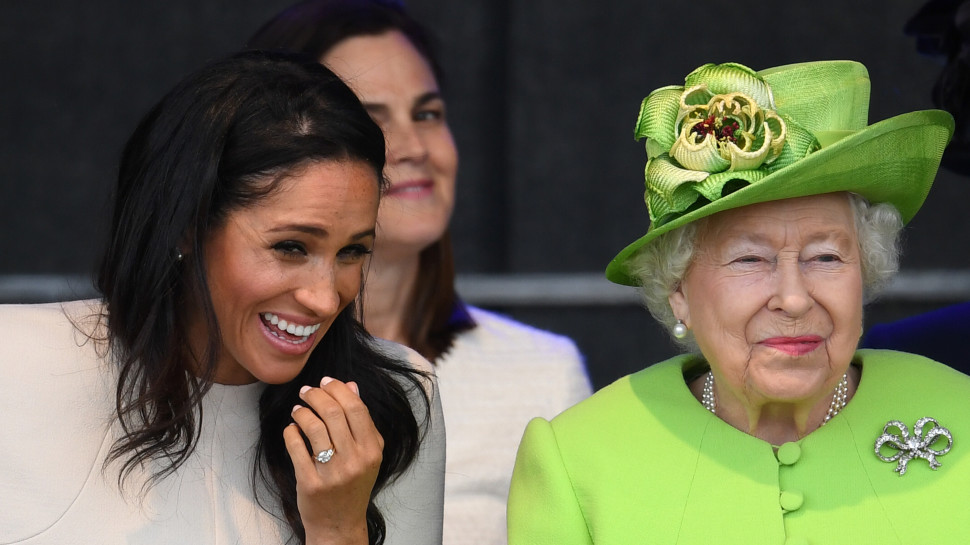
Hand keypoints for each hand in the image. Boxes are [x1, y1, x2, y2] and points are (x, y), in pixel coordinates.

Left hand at [284, 376, 384, 544]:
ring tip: (298, 410)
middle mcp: (355, 460)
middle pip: (334, 413)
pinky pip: (296, 447)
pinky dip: (291, 432)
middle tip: (306, 391)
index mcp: (372, 450)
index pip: (356, 408)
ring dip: (302, 412)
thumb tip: (351, 385)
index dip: (338, 389)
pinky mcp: (311, 483)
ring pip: (314, 427)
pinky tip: (292, 429)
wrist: (339, 525)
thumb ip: (360, 421)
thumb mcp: (366, 454)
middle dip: (316, 395)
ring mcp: (333, 473)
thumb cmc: (352, 485)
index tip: (326, 381)